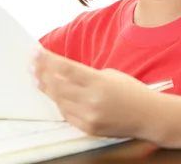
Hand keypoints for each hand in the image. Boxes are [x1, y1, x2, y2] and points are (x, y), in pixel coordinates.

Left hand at [31, 47, 157, 139]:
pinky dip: (59, 102)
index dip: (47, 59)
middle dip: (42, 72)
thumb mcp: (110, 75)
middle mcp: (92, 100)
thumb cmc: (131, 91)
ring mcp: (89, 116)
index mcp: (98, 82)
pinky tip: (53, 94)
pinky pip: (66, 114)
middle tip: (32, 64)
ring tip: (37, 77)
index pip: (65, 68)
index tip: (35, 51)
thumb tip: (60, 72)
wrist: (149, 117)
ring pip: (58, 100)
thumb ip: (85, 75)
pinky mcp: (88, 128)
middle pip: (57, 84)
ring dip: (46, 87)